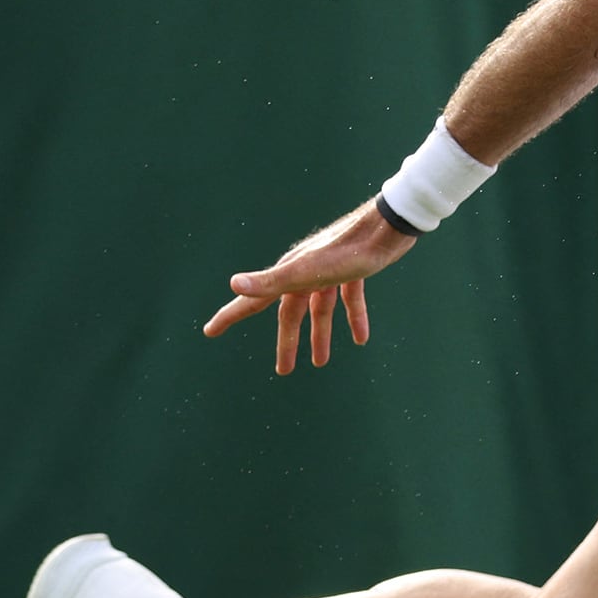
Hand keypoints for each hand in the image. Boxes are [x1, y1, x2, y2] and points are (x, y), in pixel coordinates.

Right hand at [202, 200, 415, 374]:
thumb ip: (271, 281)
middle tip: (283, 370)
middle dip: (287, 342)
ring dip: (320, 335)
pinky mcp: (355, 269)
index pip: (253, 301)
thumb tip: (233, 284)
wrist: (388, 226)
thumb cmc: (347, 250)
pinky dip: (353, 318)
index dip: (230, 316)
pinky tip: (360, 338)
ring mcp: (329, 271)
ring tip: (320, 362)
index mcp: (289, 275)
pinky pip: (349, 299)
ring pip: (320, 309)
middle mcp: (305, 272)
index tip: (210, 331)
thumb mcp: (307, 271)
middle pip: (291, 313)